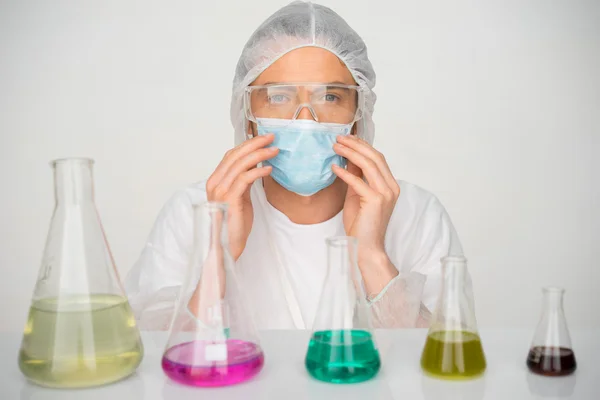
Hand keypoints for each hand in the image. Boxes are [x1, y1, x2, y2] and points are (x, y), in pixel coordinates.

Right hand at [206, 134, 277, 259]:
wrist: (226, 246)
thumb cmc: (234, 225)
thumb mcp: (240, 198)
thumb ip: (243, 182)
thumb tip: (255, 167)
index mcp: (215, 181)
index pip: (231, 155)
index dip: (247, 144)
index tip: (263, 139)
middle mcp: (215, 183)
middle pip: (236, 155)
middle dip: (255, 143)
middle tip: (271, 137)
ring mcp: (221, 190)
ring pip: (241, 164)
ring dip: (259, 154)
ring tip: (274, 150)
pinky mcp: (230, 199)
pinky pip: (245, 178)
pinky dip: (258, 171)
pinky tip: (269, 168)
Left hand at [332, 135, 399, 290]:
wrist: (365, 247)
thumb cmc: (361, 224)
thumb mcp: (357, 195)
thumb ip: (356, 177)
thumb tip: (349, 158)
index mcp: (390, 185)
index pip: (378, 158)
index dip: (363, 145)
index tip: (347, 138)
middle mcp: (391, 187)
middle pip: (374, 157)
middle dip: (356, 145)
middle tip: (338, 138)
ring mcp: (386, 193)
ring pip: (368, 165)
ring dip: (350, 153)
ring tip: (335, 147)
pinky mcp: (376, 201)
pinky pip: (358, 181)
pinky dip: (344, 173)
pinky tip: (333, 168)